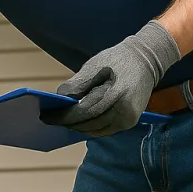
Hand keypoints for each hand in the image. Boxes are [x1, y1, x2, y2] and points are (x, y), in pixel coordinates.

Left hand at [41, 20, 180, 135]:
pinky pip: (105, 130)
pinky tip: (77, 122)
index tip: (45, 116)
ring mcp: (129, 119)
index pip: (83, 112)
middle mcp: (124, 111)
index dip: (63, 116)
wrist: (146, 61)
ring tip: (61, 121)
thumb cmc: (117, 60)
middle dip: (67, 123)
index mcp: (115, 94)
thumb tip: (60, 99)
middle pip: (88, 124)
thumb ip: (77, 84)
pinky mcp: (130, 122)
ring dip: (77, 128)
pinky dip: (90, 128)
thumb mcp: (94, 65)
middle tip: (49, 120)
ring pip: (95, 131)